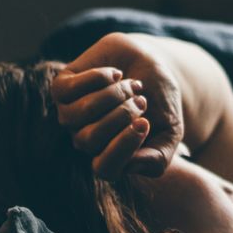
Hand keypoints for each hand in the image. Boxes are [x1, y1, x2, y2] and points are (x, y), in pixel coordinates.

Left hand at [47, 34, 188, 180]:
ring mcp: (70, 115)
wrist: (152, 63)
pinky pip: (70, 88)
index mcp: (110, 157)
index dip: (123, 147)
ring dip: (113, 95)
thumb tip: (132, 164)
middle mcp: (86, 139)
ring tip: (132, 86)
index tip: (144, 123)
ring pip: (81, 113)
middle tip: (142, 101)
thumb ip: (158, 158)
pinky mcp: (62, 89)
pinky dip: (99, 77)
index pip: (104, 169)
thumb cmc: (159, 102)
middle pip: (90, 140)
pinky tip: (116, 73)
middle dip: (122, 115)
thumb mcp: (170, 133)